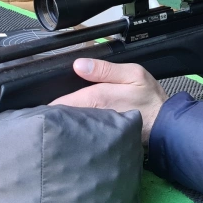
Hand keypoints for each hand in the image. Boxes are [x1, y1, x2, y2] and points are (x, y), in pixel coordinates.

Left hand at [50, 58, 166, 145]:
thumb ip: (105, 69)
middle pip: (64, 115)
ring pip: (72, 124)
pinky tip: (72, 127)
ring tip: (52, 119)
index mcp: (97, 98)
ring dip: (63, 122)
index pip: (62, 102)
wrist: (165, 126)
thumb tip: (77, 65)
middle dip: (53, 113)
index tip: (37, 103)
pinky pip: (83, 131)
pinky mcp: (102, 137)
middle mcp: (93, 116)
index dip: (49, 103)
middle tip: (40, 112)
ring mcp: (97, 129)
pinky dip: (75, 129)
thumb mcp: (133, 74)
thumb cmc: (150, 99)